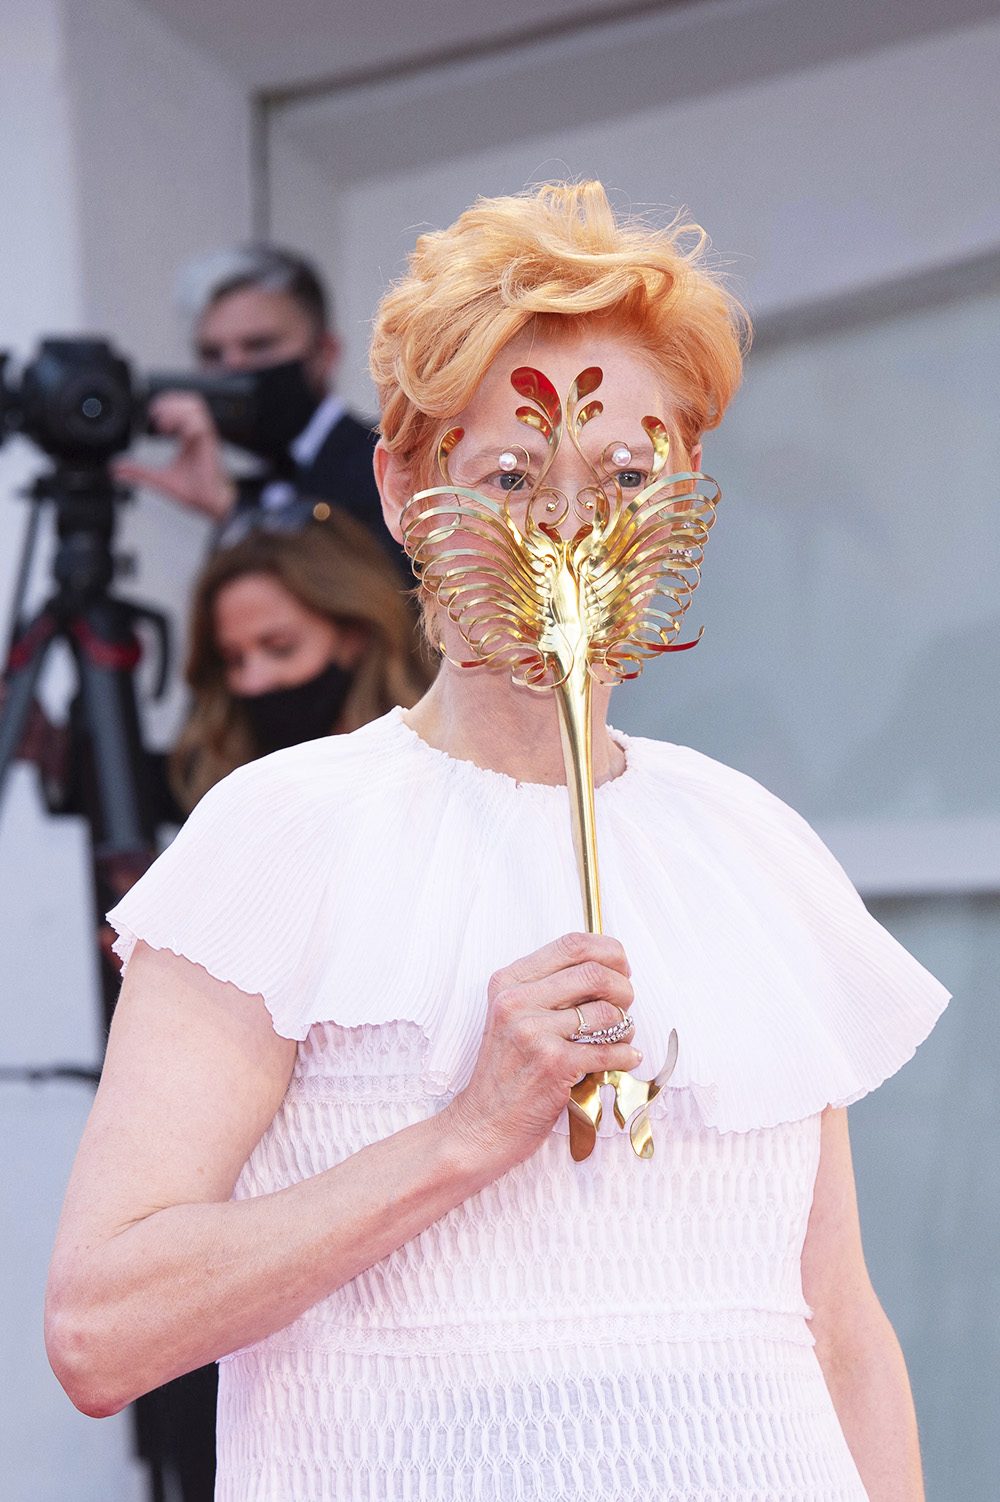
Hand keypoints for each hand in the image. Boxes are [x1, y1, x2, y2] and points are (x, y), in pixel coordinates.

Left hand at [113, 392, 235, 519]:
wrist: (210, 503)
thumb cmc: (195, 490)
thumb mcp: (160, 478)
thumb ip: (139, 472)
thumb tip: (116, 470)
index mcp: (189, 437)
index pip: (182, 407)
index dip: (167, 402)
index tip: (151, 414)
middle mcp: (198, 433)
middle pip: (190, 400)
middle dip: (171, 401)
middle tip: (155, 414)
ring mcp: (204, 437)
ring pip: (196, 407)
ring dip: (176, 410)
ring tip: (162, 423)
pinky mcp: (209, 445)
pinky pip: (200, 425)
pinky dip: (184, 424)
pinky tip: (170, 433)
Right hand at [445, 931, 639, 1173]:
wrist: (483, 1124)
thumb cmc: (507, 1071)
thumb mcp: (514, 1016)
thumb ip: (551, 989)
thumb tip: (610, 969)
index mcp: (509, 981)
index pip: (572, 943)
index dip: (608, 951)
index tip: (621, 967)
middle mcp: (516, 1001)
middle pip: (594, 972)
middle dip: (623, 988)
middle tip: (626, 1006)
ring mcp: (533, 1032)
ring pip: (606, 1012)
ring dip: (625, 1026)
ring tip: (620, 1039)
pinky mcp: (552, 1064)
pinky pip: (609, 1050)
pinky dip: (626, 1055)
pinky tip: (625, 1059)